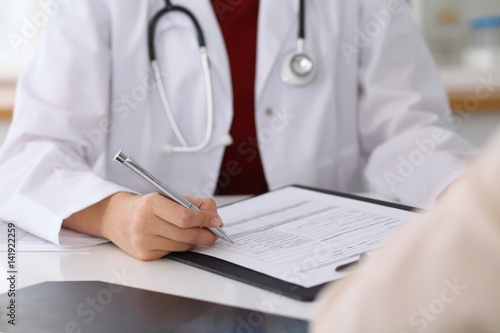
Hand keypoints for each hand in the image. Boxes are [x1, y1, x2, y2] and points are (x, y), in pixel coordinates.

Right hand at [63, 192, 221, 259]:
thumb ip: (194, 203)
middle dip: (206, 234)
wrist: (116, 217)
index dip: (205, 220)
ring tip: (195, 232)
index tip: (216, 221)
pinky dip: (180, 246)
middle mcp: (144, 223)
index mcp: (151, 204)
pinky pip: (173, 253)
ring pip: (182, 246)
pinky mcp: (144, 255)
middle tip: (214, 232)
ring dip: (194, 241)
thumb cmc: (145, 206)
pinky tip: (176, 238)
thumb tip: (215, 216)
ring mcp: (143, 242)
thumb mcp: (168, 196)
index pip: (185, 217)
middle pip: (186, 234)